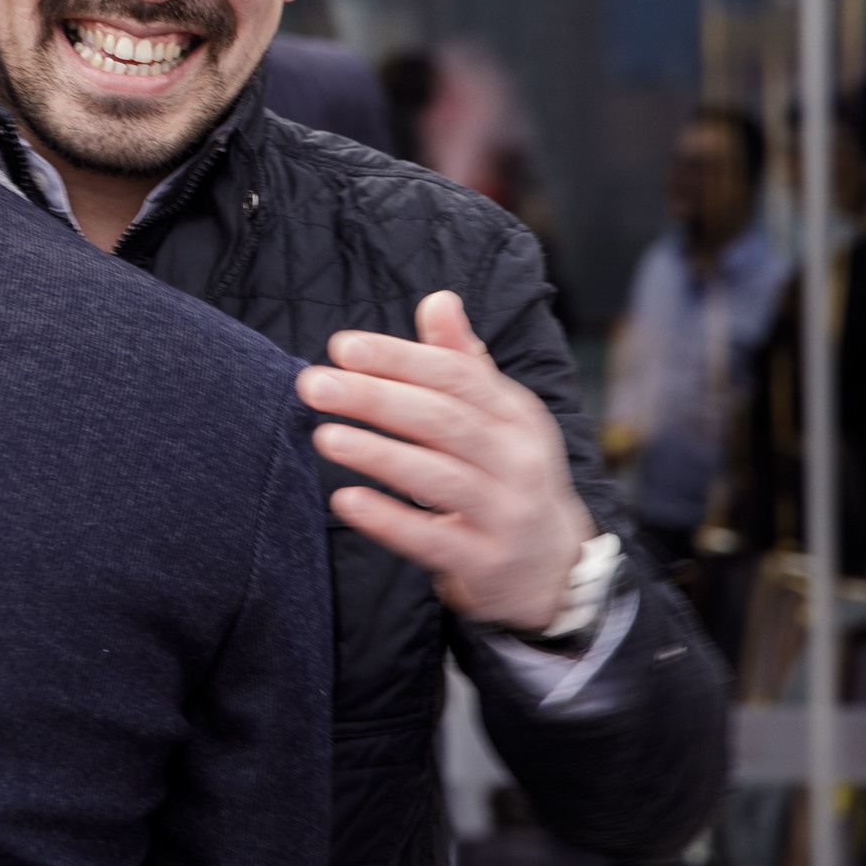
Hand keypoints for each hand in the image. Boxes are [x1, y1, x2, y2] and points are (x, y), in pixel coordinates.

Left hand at [296, 290, 594, 630]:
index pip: (456, 377)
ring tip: (325, 435)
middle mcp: (516, 460)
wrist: (550, 564)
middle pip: (444, 421)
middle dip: (377, 398)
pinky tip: (346, 499)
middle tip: (314, 383)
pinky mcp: (484, 560)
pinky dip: (390, 520)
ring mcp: (504, 513)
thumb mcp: (498, 417)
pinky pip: (432, 539)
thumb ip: (462, 362)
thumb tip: (438, 300)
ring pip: (439, 477)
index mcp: (516, 415)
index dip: (401, 359)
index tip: (343, 346)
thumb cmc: (506, 474)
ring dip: (380, 455)